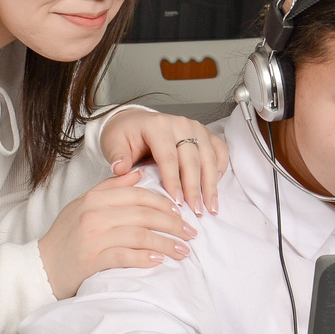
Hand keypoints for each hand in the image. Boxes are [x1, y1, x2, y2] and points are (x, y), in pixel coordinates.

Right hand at [37, 170, 197, 297]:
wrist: (40, 268)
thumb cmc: (66, 238)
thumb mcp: (83, 205)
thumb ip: (110, 188)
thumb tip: (138, 173)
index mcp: (94, 198)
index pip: (138, 194)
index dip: (164, 203)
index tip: (181, 213)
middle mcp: (94, 214)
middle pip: (143, 214)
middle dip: (173, 224)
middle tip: (191, 233)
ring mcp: (93, 237)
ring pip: (139, 235)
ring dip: (165, 243)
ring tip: (183, 251)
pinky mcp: (92, 260)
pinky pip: (125, 256)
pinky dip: (144, 258)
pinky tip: (158, 261)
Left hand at [101, 109, 230, 214]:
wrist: (135, 122)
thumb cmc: (125, 135)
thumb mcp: (114, 143)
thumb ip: (118, 156)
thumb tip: (120, 169)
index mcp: (157, 125)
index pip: (168, 156)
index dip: (174, 181)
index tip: (177, 203)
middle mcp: (180, 124)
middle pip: (192, 159)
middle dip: (195, 188)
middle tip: (197, 211)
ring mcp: (195, 127)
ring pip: (209, 157)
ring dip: (211, 184)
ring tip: (211, 206)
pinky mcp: (205, 133)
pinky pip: (220, 149)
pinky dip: (221, 168)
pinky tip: (217, 185)